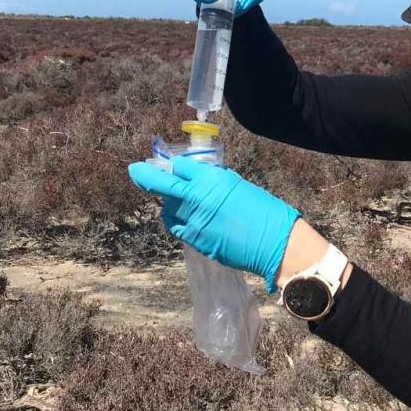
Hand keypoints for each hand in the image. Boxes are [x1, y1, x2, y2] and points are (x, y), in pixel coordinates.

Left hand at [128, 155, 298, 292]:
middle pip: (163, 184)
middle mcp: (198, 198)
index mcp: (212, 180)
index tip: (170, 166)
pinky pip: (176, 227)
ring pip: (167, 208)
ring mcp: (194, 222)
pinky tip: (179, 218)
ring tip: (172, 201)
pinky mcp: (195, 240)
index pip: (181, 167)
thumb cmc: (266, 212)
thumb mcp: (240, 186)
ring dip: (167, 202)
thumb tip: (200, 179)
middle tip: (135, 171)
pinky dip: (174, 220)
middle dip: (145, 176)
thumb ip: (216, 181)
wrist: (275, 244)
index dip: (176, 166)